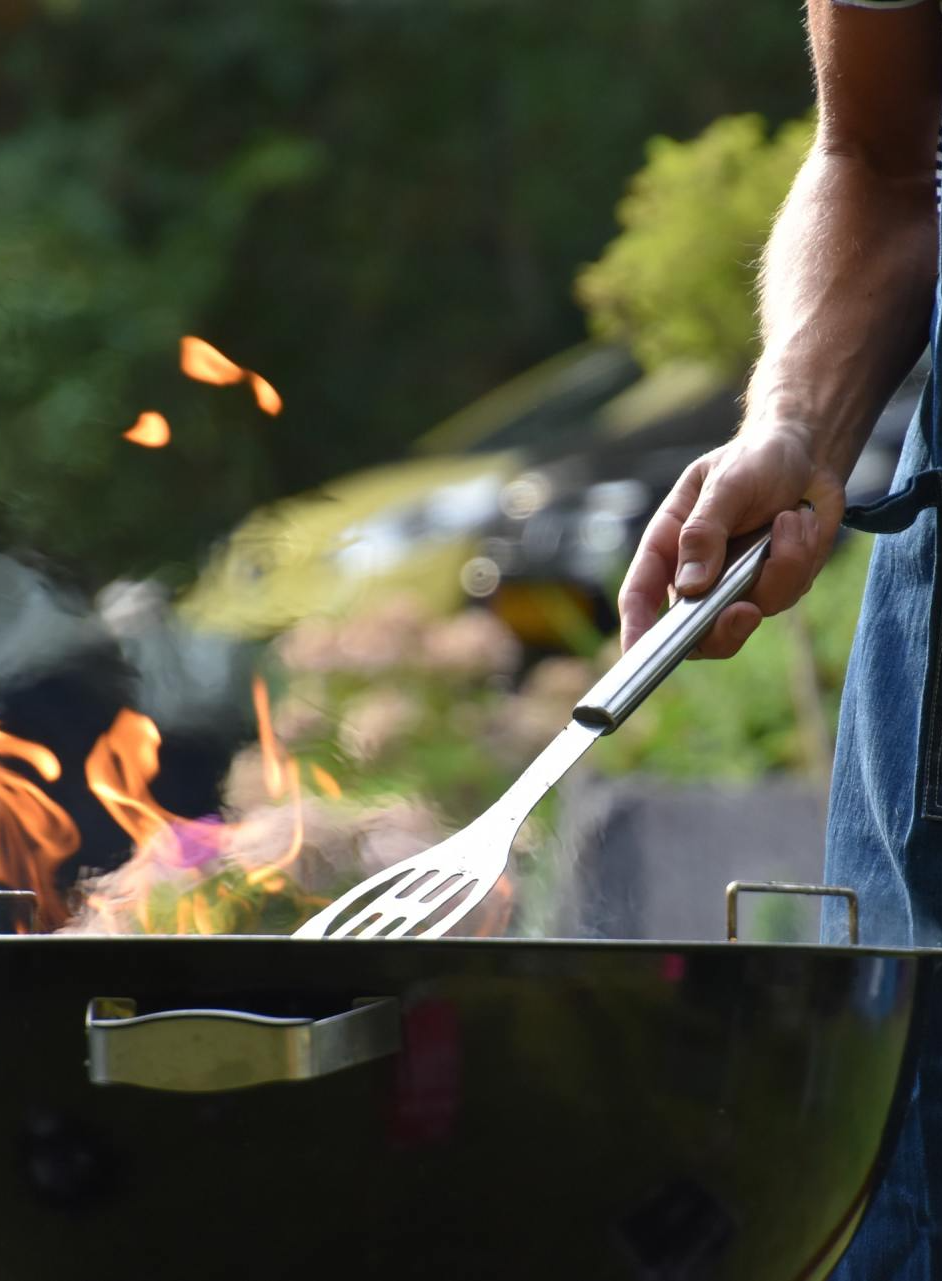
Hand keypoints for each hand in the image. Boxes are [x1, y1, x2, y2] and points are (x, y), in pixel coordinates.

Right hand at [618, 428, 845, 657]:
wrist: (808, 456)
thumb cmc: (754, 460)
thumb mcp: (725, 483)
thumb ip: (705, 532)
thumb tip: (690, 586)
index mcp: (668, 546)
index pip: (641, 595)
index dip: (636, 630)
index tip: (638, 655)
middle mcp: (697, 574)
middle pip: (694, 632)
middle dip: (722, 630)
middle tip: (744, 611)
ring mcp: (736, 585)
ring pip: (750, 613)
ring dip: (779, 568)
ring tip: (790, 519)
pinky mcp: (774, 586)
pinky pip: (787, 594)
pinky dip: (800, 558)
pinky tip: (801, 522)